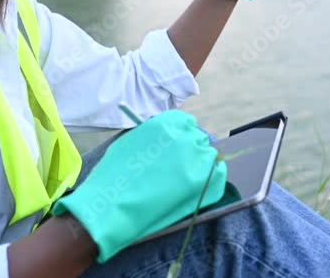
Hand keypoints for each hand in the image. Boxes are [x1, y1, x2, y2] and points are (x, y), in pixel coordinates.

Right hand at [51, 110, 226, 261]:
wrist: (111, 206)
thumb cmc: (115, 175)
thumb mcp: (132, 141)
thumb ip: (155, 135)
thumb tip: (169, 138)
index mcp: (166, 124)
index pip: (186, 122)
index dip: (182, 135)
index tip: (177, 145)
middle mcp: (185, 137)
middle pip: (199, 138)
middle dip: (190, 150)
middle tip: (178, 167)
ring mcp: (198, 160)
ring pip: (209, 156)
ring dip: (199, 165)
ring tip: (181, 181)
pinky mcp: (205, 183)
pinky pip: (218, 174)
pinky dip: (210, 180)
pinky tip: (193, 188)